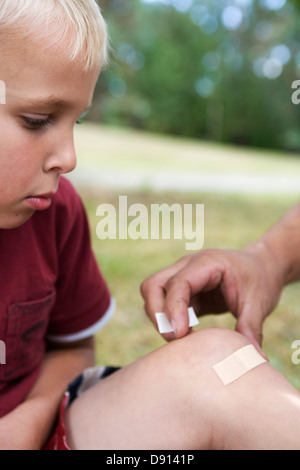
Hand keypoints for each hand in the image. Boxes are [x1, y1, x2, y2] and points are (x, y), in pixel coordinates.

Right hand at [141, 244, 283, 355]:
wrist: (261, 267)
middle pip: (152, 285)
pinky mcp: (183, 292)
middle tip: (175, 338)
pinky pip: (164, 306)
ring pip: (152, 294)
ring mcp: (182, 277)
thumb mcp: (259, 303)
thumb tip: (254, 359)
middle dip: (157, 313)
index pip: (178, 283)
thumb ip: (251, 328)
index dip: (173, 308)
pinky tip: (187, 336)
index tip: (179, 334)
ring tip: (183, 338)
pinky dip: (169, 322)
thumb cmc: (259, 280)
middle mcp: (187, 266)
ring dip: (160, 318)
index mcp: (207, 263)